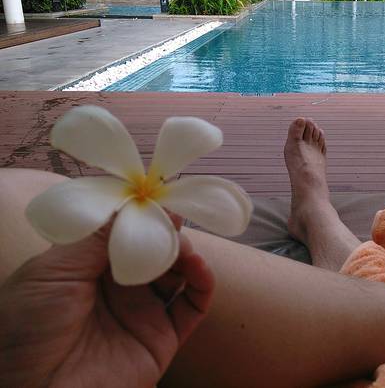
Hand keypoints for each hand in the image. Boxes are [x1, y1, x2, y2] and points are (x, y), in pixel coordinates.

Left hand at [0, 216, 213, 387]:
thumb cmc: (28, 331)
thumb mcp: (52, 272)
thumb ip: (95, 237)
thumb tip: (132, 205)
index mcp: (87, 267)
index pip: (123, 232)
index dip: (141, 215)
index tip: (155, 199)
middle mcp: (117, 286)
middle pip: (154, 248)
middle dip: (166, 231)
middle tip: (173, 220)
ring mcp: (142, 311)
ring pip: (178, 271)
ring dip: (186, 252)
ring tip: (182, 247)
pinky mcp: (162, 337)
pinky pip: (193, 306)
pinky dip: (204, 282)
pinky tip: (199, 268)